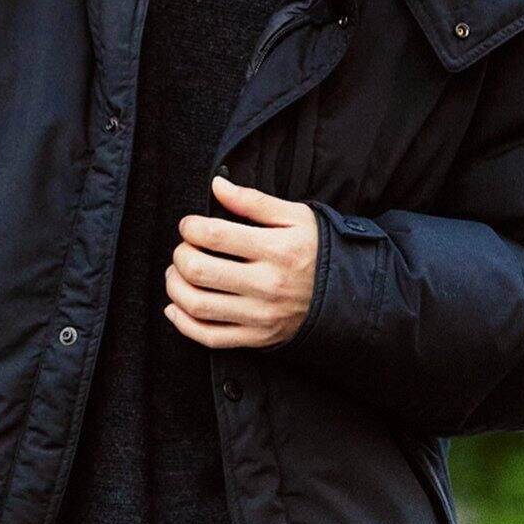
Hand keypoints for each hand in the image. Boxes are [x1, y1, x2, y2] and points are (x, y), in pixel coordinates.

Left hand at [164, 173, 317, 349]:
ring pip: (198, 305)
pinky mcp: (257, 338)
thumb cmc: (317, 250)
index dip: (190, 227)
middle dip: (180, 255)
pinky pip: (209, 337)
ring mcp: (261, 315)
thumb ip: (253, 200)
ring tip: (178, 274)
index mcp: (276, 249)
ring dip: (175, 287)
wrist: (348, 295)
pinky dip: (183, 323)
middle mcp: (267, 284)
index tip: (189, 226)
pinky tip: (176, 307)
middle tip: (183, 249)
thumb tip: (217, 185)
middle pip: (199, 270)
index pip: (214, 235)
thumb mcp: (296, 216)